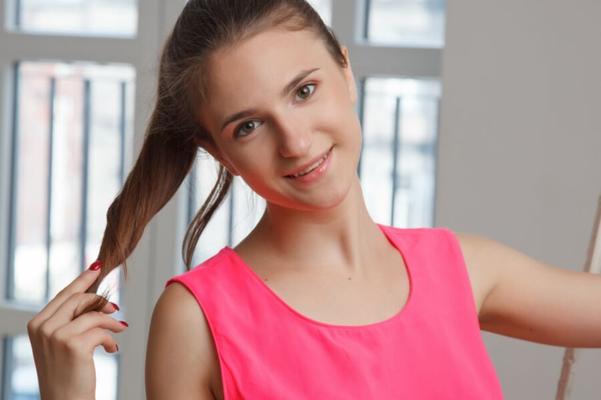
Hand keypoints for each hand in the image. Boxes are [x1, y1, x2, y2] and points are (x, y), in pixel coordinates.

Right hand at [26, 262, 127, 399]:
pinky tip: (111, 349)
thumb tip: (96, 296)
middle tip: (115, 308)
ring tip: (118, 330)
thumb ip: (71, 320)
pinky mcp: (73, 345)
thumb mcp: (62, 343)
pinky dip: (111, 339)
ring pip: (93, 314)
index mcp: (36, 324)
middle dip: (101, 301)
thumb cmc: (67, 373)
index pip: (63, 295)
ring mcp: (56, 335)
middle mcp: (43, 327)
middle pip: (79, 299)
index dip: (82, 281)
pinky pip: (101, 330)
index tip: (96, 268)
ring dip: (111, 322)